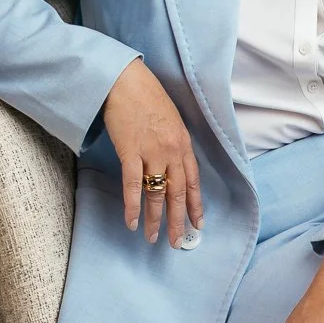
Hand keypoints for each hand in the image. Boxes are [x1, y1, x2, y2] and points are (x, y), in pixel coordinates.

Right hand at [102, 58, 203, 246]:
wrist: (126, 80)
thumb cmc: (146, 96)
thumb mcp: (170, 120)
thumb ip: (174, 143)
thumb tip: (171, 164)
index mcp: (183, 143)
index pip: (193, 181)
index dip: (195, 204)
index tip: (198, 223)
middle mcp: (172, 151)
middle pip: (178, 193)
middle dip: (178, 220)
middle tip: (177, 242)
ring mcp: (152, 152)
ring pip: (157, 193)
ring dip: (155, 219)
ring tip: (153, 238)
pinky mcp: (130, 151)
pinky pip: (133, 185)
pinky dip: (133, 205)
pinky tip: (132, 222)